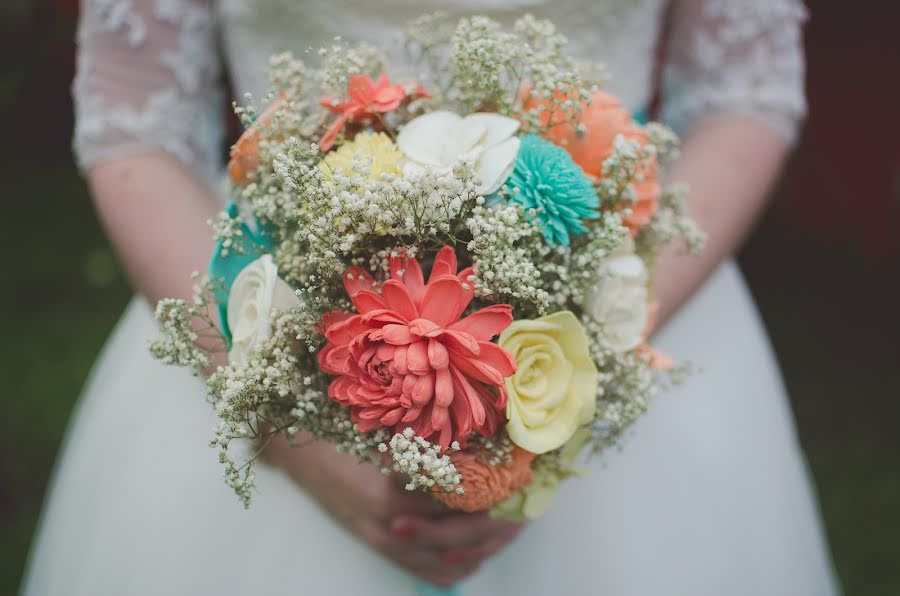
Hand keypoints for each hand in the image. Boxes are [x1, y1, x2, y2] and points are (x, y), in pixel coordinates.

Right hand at [266, 435, 523, 585]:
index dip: (491, 497)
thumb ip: (426, 449)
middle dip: (494, 527)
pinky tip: (472, 554)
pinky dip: (455, 567)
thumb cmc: (341, 433)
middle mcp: (389, 523)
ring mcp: (382, 538)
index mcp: (393, 492)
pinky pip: (425, 570)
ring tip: (506, 531)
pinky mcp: (378, 545)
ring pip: (445, 562)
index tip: (515, 484)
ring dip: (480, 550)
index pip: (456, 506)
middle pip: (457, 538)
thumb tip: (476, 452)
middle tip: (519, 511)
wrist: (299, 451)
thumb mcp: (384, 435)